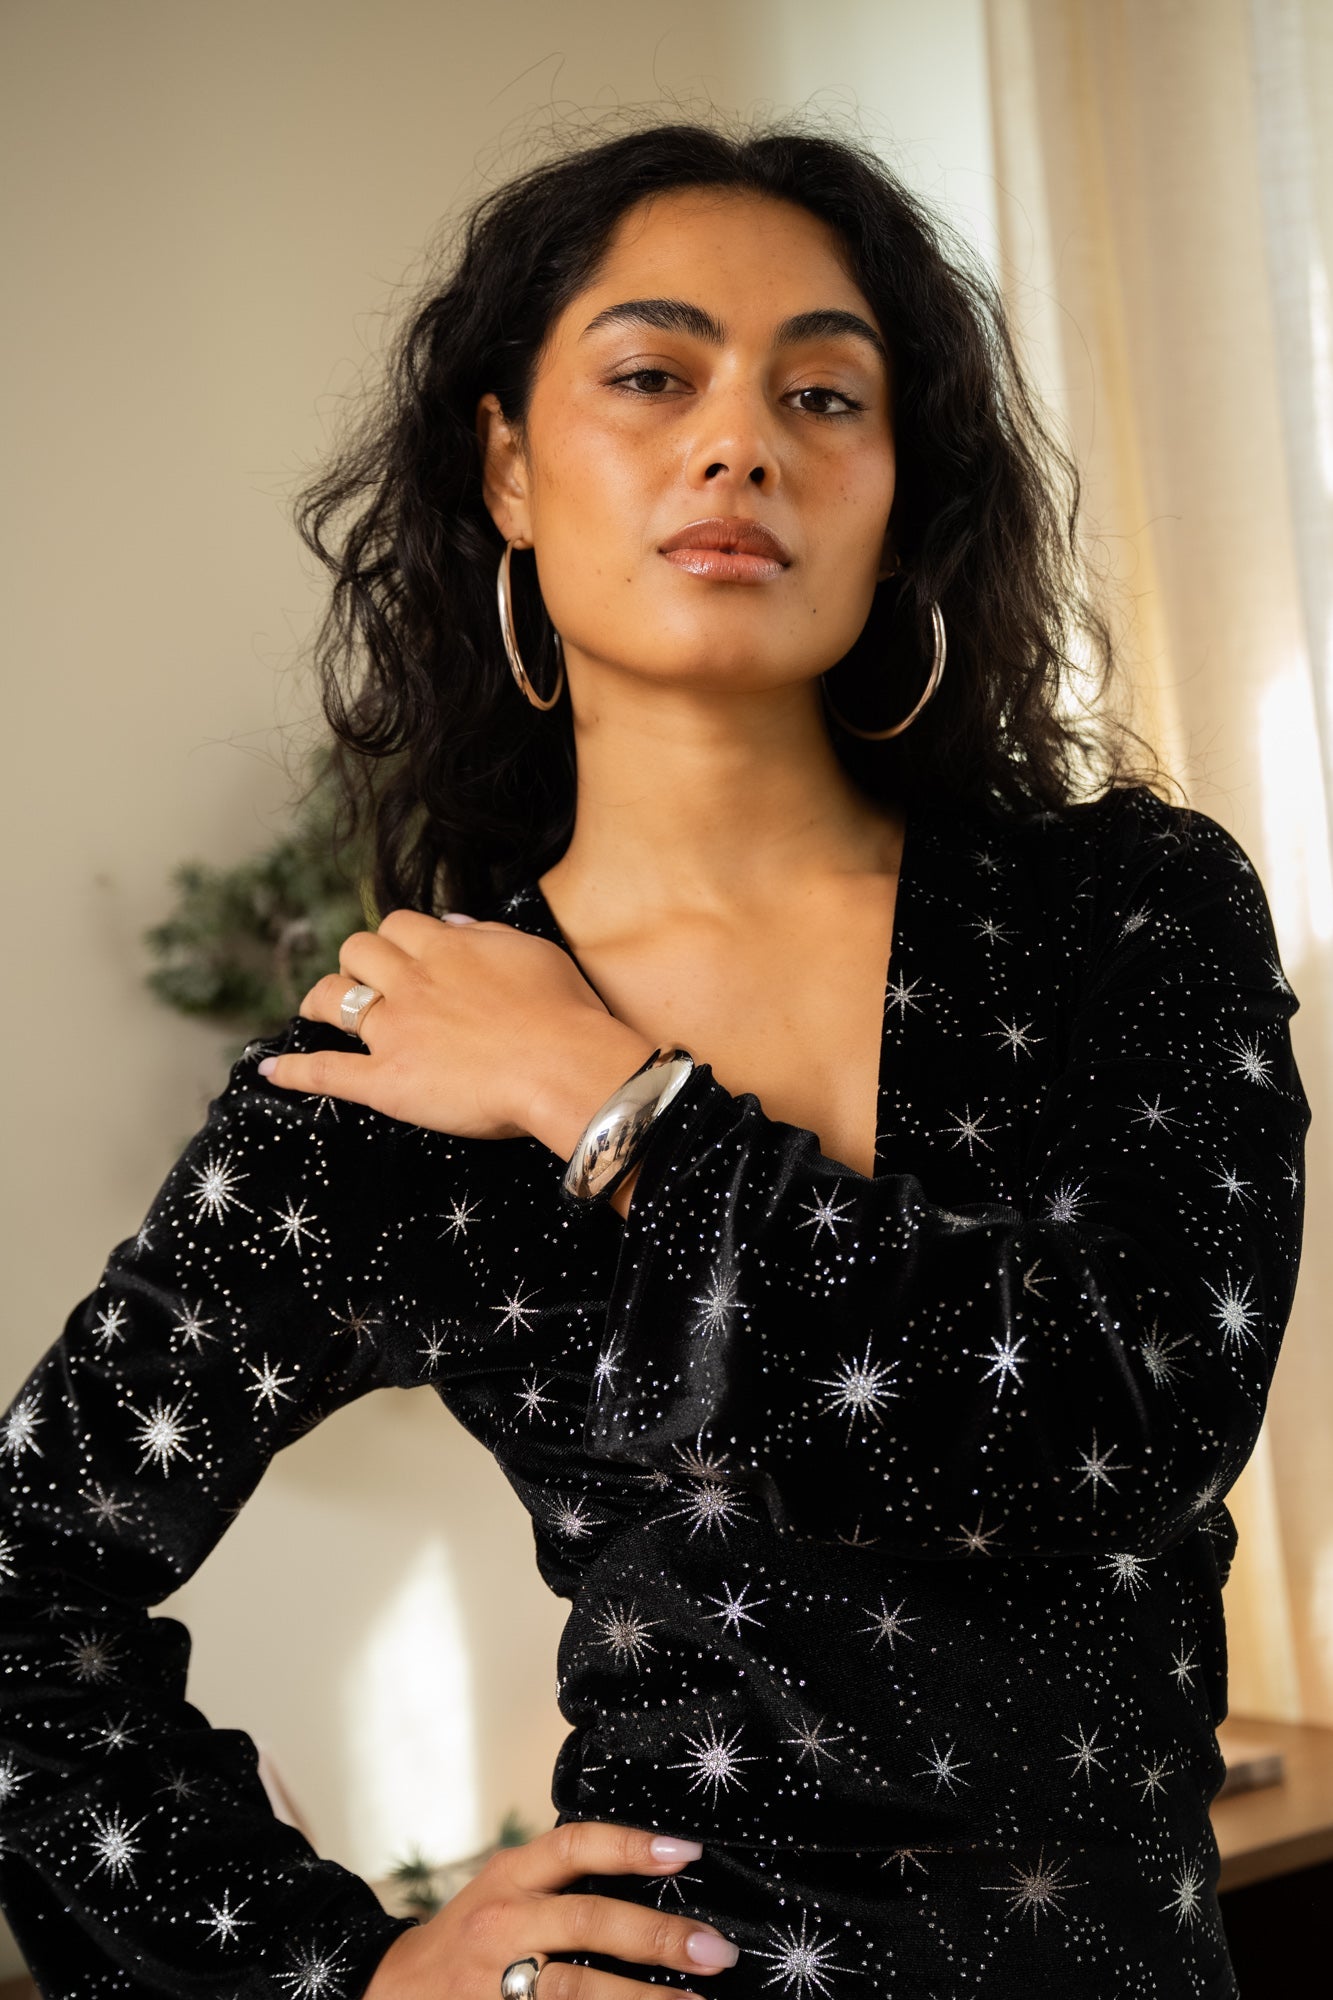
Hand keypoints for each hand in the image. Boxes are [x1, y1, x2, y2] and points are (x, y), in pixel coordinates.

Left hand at [257, 909, 622, 1139]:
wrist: (563, 1066)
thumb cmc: (563, 1012)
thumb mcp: (532, 951)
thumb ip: (487, 935)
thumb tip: (454, 924)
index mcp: (446, 948)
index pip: (400, 924)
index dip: (398, 937)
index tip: (406, 953)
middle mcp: (412, 982)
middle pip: (358, 951)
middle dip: (357, 962)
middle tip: (368, 982)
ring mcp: (394, 1030)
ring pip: (333, 998)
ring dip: (322, 1000)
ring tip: (318, 1010)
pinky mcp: (387, 1080)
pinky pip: (327, 1071)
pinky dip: (294, 1071)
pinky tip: (271, 1070)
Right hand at [364, 1820, 738, 1998]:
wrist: (392, 1991)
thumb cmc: (470, 1935)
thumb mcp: (505, 1888)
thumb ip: (561, 1880)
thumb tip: (653, 1873)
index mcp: (509, 1876)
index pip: (576, 1846)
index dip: (632, 1844)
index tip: (687, 1852)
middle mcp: (504, 1923)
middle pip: (591, 1922)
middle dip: (660, 1937)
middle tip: (716, 1952)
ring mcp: (498, 1981)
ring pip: (580, 1990)